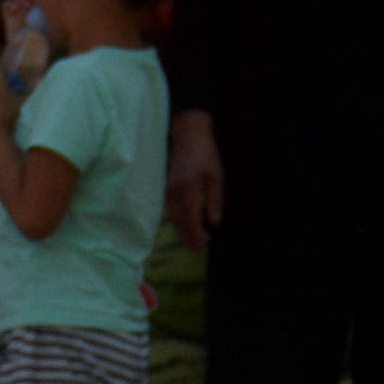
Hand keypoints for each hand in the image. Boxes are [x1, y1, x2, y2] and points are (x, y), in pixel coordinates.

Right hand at [162, 108, 225, 244]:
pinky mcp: (166, 187)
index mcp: (188, 188)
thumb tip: (214, 221)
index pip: (190, 218)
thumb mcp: (216, 175)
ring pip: (173, 216)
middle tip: (198, 249)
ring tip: (192, 242)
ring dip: (182, 231)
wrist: (187, 134)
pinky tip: (185, 226)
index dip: (195, 233)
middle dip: (188, 236)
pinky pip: (170, 209)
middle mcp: (174, 191)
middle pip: (179, 221)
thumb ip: (215, 199)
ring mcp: (167, 189)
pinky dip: (178, 220)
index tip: (204, 243)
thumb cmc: (206, 153)